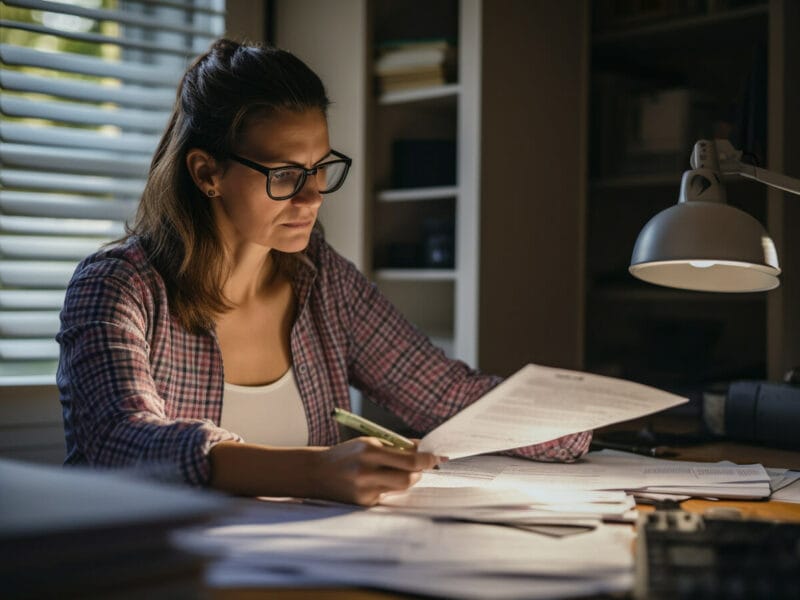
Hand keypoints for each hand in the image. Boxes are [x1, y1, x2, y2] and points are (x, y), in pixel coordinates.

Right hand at [312, 437, 440, 505]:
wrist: (317, 472)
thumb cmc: (347, 454)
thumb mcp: (370, 442)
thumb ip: (397, 445)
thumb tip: (423, 447)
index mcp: (368, 451)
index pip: (408, 459)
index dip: (426, 460)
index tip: (436, 458)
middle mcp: (366, 471)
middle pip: (408, 479)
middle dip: (419, 473)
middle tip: (419, 467)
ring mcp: (364, 490)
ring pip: (400, 488)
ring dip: (407, 480)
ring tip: (397, 472)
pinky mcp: (362, 503)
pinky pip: (387, 496)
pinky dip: (389, 488)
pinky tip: (376, 482)